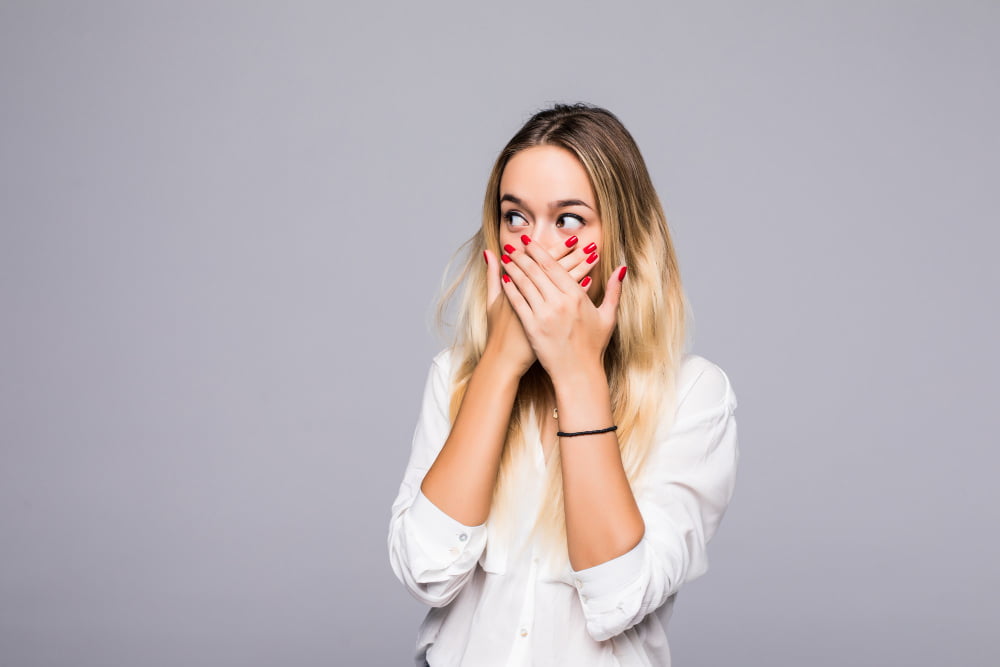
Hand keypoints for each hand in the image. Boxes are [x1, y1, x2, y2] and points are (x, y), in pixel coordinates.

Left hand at [499, 235, 625, 380]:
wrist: (578, 373)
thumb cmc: (593, 346)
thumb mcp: (608, 317)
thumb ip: (614, 290)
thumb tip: (622, 269)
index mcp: (577, 296)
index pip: (554, 267)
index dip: (539, 252)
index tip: (529, 242)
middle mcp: (559, 302)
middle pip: (536, 271)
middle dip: (523, 256)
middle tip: (514, 245)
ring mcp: (544, 315)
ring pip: (525, 284)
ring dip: (514, 268)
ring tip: (506, 257)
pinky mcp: (532, 327)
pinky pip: (518, 302)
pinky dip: (510, 289)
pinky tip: (504, 279)